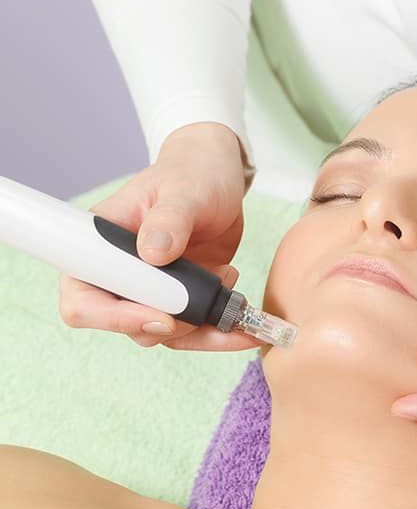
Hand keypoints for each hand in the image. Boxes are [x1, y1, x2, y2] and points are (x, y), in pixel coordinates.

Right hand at [58, 122, 259, 350]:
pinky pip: (193, 328)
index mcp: (101, 245)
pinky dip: (218, 330)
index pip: (82, 297)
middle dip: (172, 325)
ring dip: (203, 331)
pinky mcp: (181, 298)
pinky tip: (242, 317)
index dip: (113, 318)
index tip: (162, 317)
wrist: (218, 180)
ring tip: (233, 297)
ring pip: (164, 333)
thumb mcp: (184, 190)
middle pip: (126, 324)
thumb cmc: (192, 175)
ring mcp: (151, 289)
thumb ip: (170, 219)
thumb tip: (153, 253)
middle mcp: (119, 273)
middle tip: (210, 304)